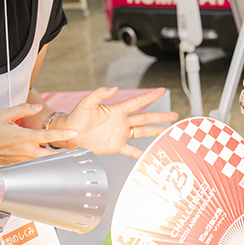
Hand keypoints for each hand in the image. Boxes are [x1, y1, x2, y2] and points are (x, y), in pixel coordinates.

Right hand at [0, 104, 77, 165]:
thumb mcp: (5, 115)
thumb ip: (23, 109)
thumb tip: (38, 107)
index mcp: (24, 137)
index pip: (47, 136)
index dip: (61, 134)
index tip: (73, 132)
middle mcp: (26, 151)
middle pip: (51, 155)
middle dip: (64, 153)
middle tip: (78, 151)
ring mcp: (25, 160)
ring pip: (46, 161)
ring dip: (57, 158)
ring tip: (71, 155)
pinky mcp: (22, 165)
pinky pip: (38, 164)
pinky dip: (47, 162)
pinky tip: (54, 159)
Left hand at [56, 87, 178, 157]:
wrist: (69, 134)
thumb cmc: (75, 117)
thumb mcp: (87, 103)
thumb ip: (100, 94)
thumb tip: (114, 88)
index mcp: (116, 110)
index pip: (137, 102)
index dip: (150, 96)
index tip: (162, 91)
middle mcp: (121, 122)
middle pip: (145, 118)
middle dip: (160, 116)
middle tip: (175, 115)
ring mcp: (120, 134)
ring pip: (142, 132)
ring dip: (155, 131)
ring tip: (169, 131)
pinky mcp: (115, 146)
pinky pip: (131, 150)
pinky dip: (141, 154)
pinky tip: (150, 155)